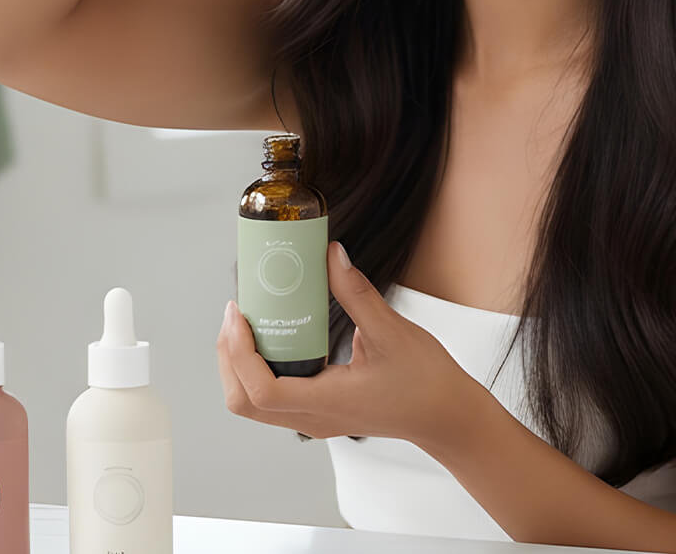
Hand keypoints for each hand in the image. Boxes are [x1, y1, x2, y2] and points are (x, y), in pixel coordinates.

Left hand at [217, 239, 488, 450]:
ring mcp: (314, 420)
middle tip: (237, 314)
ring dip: (240, 364)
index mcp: (326, 402)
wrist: (446, 416)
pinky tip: (274, 335)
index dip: (238, 352)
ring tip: (248, 322)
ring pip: (254, 403)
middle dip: (229, 357)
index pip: (260, 391)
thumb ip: (356, 293)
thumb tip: (331, 255)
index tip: (238, 314)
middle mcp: (312, 418)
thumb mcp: (392, 332)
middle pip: (243, 401)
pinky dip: (259, 369)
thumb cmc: (426, 382)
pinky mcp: (319, 413)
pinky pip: (273, 398)